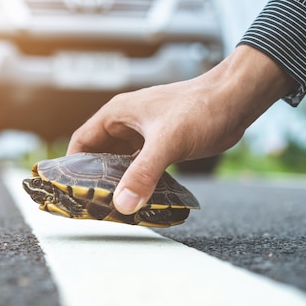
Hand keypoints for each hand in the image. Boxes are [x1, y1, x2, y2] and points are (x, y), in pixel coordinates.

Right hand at [67, 45, 296, 214]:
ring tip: (114, 205)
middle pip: (99, 154)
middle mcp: (126, 124)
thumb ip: (143, 174)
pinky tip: (140, 197)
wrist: (236, 100)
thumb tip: (122, 204)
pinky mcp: (161, 143)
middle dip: (94, 178)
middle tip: (92, 204)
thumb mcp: (167, 142)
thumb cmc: (200, 107)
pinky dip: (137, 180)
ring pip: (120, 162)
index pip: (82, 141)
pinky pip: (140, 165)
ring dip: (117, 181)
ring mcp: (144, 134)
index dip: (71, 165)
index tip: (69, 188)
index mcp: (117, 114)